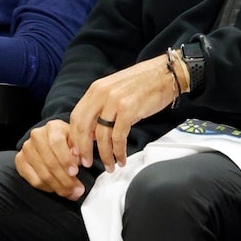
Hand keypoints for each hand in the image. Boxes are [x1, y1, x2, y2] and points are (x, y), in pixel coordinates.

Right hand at [14, 119, 85, 200]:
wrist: (51, 142)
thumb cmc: (67, 143)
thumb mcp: (77, 142)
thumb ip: (79, 148)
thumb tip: (78, 158)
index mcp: (52, 127)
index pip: (56, 143)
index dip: (66, 159)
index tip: (75, 172)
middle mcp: (36, 136)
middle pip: (50, 162)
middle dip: (66, 179)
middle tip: (78, 190)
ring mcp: (27, 149)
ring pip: (43, 174)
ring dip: (59, 187)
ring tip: (71, 193)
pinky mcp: (20, 161)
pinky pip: (35, 181)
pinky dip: (48, 188)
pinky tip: (58, 189)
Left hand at [69, 55, 178, 172]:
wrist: (166, 73)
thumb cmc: (143, 83)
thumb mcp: (115, 90)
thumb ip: (101, 107)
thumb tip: (92, 132)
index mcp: (95, 89)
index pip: (76, 116)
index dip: (75, 137)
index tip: (77, 151)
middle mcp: (101, 94)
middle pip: (83, 127)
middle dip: (84, 149)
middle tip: (87, 163)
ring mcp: (114, 102)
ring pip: (101, 136)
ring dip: (104, 155)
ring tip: (109, 167)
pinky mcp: (129, 110)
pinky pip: (118, 137)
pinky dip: (118, 152)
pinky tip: (121, 159)